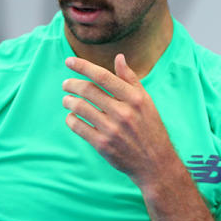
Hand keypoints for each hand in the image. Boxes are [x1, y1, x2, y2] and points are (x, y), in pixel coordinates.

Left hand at [62, 54, 177, 184]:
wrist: (155, 163)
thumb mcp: (147, 102)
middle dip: (71, 84)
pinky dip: (70, 119)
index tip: (69, 61)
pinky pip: (78, 127)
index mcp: (135, 98)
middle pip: (88, 90)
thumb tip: (119, 57)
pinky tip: (71, 117)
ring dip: (68, 101)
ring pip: (80, 108)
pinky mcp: (103, 145)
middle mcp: (124, 112)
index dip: (83, 66)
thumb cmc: (150, 128)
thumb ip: (131, 80)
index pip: (103, 76)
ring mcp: (112, 130)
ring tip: (66, 100)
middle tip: (65, 84)